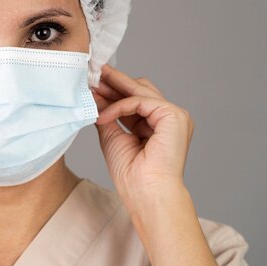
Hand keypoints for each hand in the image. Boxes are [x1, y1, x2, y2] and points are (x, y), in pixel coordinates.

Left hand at [90, 64, 194, 205]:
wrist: (146, 194)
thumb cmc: (132, 175)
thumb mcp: (112, 136)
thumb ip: (107, 115)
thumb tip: (94, 95)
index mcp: (156, 124)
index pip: (134, 99)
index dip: (113, 90)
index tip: (93, 81)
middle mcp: (168, 118)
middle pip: (139, 89)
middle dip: (113, 82)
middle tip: (93, 72)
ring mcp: (174, 115)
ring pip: (140, 90)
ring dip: (114, 86)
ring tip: (93, 81)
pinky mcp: (173, 115)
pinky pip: (140, 101)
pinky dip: (119, 106)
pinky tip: (103, 114)